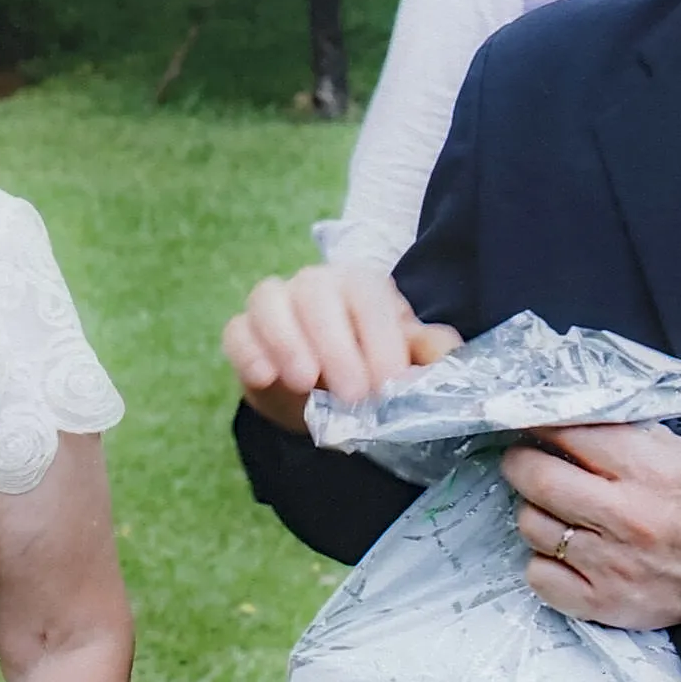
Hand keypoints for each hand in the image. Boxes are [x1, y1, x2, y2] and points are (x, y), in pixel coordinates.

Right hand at [222, 263, 461, 432]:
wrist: (325, 396)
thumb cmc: (370, 369)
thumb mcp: (408, 362)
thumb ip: (431, 353)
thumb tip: (444, 352)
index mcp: (360, 284)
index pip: (367, 297)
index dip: (379, 338)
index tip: (388, 383)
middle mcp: (314, 284)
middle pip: (316, 294)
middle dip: (336, 346)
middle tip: (353, 395)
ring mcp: (274, 304)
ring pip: (269, 300)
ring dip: (287, 341)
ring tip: (304, 382)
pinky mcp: (243, 332)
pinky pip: (236, 330)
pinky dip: (248, 352)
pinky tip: (265, 377)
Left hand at [502, 423, 680, 635]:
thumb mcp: (678, 453)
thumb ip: (623, 433)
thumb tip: (563, 416)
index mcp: (647, 470)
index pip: (570, 433)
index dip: (541, 425)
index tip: (530, 426)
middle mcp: (626, 516)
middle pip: (537, 478)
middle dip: (520, 463)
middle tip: (523, 462)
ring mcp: (609, 563)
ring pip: (532, 524)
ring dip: (535, 513)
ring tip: (558, 512)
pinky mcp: (598, 601)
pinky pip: (538, 573)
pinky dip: (543, 561)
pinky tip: (564, 553)